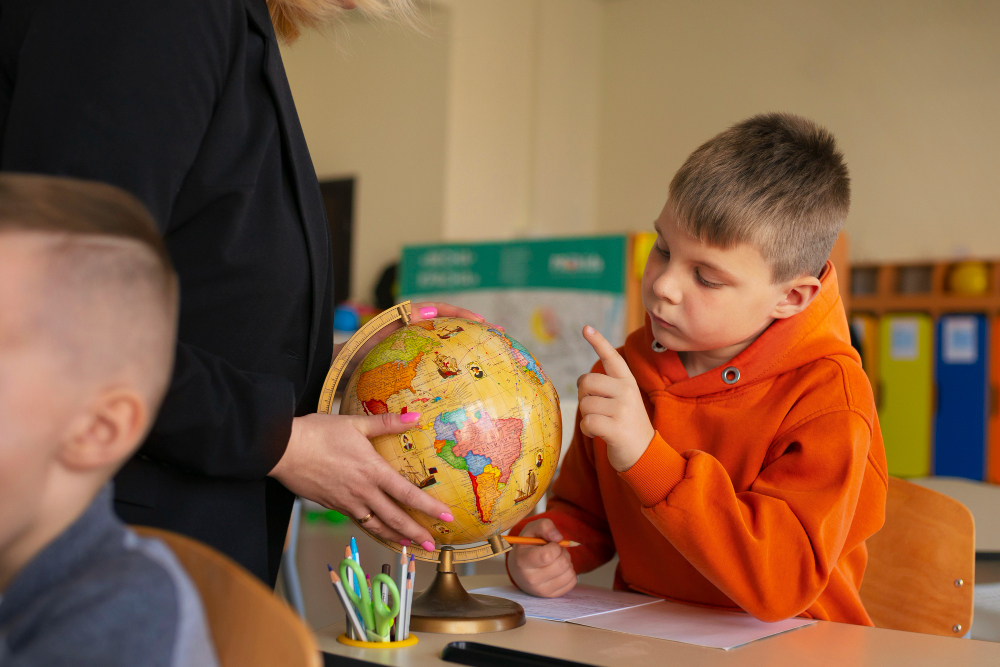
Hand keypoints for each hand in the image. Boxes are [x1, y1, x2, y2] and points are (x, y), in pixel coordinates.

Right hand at [269, 412, 452, 550]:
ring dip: (395, 537)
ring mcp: (347, 502)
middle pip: (395, 518)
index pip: (407, 494)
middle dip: (416, 533)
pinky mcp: (332, 506)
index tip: (446, 518)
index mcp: (372, 471)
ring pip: (376, 525)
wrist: (282, 449)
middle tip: (432, 545)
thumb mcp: (355, 423)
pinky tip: (379, 529)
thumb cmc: (318, 433)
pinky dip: (373, 529)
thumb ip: (387, 423)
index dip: (429, 508)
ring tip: (410, 545)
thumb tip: (415, 416)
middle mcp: (362, 492)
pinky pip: (358, 521)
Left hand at [338, 303, 501, 379]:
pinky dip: (450, 370)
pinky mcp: (408, 368)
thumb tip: (426, 310)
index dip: (458, 313)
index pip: (433, 310)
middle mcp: (406, 335)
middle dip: (471, 329)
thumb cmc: (342, 360)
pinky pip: (433, 366)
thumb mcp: (365, 343)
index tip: (479, 321)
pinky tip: (465, 384)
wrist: (326, 375)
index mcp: (398, 323)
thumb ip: (389, 327)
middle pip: (444, 327)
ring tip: (490, 355)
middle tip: (497, 334)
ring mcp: (408, 352)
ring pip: (442, 347)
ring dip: (465, 349)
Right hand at [507, 519, 576, 596]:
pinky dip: (569, 572)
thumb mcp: (531, 530)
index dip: (555, 546)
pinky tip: (558, 569)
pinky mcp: (551, 596)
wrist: (519, 569)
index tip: (549, 544)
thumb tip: (559, 538)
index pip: (548, 555)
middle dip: (563, 553)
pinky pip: (572, 582)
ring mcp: (541, 590)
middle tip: (554, 552)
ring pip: (569, 573)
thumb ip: (545, 526)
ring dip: (567, 562)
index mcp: (523, 561)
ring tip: (556, 560)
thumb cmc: (527, 546)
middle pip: (562, 564)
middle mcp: (531, 579)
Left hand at [578, 325, 654, 470]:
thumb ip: (606, 387)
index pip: (611, 357)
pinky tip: (599, 435)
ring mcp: (623, 409)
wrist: (646, 455)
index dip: (598, 342)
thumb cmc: (626, 426)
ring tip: (602, 424)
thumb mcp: (622, 401)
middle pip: (586, 382)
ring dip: (587, 417)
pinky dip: (588, 431)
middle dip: (584, 396)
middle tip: (596, 409)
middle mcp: (627, 391)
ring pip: (585, 404)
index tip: (586, 328)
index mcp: (627, 382)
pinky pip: (587, 422)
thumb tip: (582, 380)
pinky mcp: (617, 428)